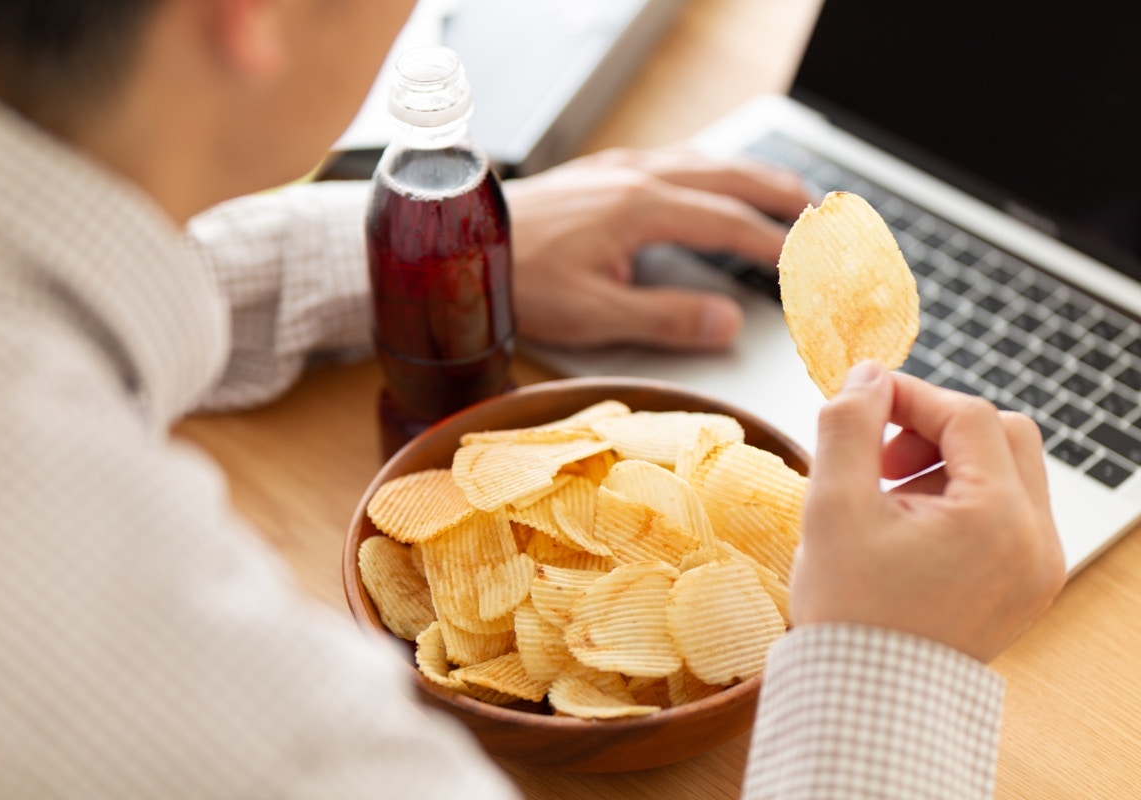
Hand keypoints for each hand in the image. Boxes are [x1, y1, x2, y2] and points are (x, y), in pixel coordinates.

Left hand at [504, 146, 810, 349]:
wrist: (461, 246)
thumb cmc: (520, 281)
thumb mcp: (596, 314)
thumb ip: (667, 318)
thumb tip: (727, 323)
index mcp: (642, 209)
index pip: (729, 224)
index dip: (774, 244)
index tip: (808, 262)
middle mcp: (635, 178)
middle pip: (725, 177)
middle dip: (776, 192)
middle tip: (816, 210)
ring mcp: (615, 170)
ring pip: (699, 160)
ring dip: (744, 173)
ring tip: (777, 188)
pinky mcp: (596, 173)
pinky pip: (668, 158)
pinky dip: (705, 167)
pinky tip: (703, 177)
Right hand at [790, 361, 1065, 662]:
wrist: (868, 697)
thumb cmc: (850, 613)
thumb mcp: (832, 505)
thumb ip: (848, 424)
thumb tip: (868, 375)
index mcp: (998, 520)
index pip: (969, 415)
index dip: (911, 396)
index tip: (864, 405)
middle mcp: (1037, 542)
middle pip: (1005, 435)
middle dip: (939, 429)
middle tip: (882, 459)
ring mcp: (1038, 567)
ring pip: (1010, 471)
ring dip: (950, 464)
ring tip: (890, 501)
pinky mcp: (1027, 584)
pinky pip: (1008, 513)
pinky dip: (964, 501)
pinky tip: (911, 528)